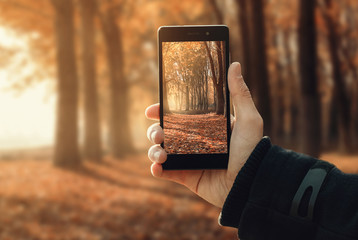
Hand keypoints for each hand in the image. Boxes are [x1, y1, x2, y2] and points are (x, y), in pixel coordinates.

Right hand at [145, 62, 262, 207]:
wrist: (250, 183)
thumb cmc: (252, 150)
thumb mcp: (248, 119)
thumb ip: (239, 93)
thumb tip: (235, 64)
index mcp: (203, 126)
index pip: (178, 116)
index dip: (162, 111)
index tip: (152, 110)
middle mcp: (192, 141)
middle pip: (164, 132)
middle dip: (154, 131)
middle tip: (159, 134)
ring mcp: (187, 159)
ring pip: (159, 151)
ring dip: (153, 150)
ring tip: (161, 154)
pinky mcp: (185, 176)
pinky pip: (164, 172)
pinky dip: (156, 169)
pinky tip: (158, 167)